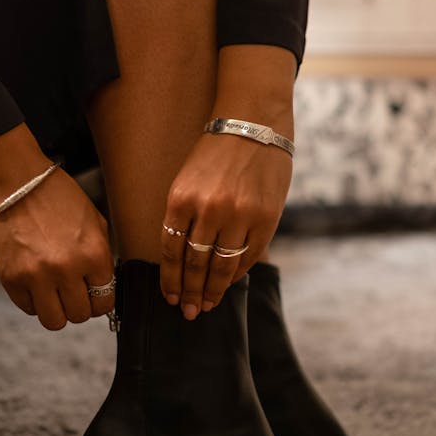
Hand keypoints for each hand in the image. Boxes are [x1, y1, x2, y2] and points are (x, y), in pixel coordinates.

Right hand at [0, 167, 115, 329]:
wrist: (14, 182)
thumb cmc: (56, 196)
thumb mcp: (94, 220)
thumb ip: (101, 256)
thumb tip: (104, 284)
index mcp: (92, 254)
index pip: (105, 300)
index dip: (101, 298)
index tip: (94, 293)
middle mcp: (66, 270)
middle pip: (80, 315)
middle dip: (80, 306)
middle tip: (74, 292)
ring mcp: (36, 277)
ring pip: (54, 321)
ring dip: (57, 310)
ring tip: (55, 293)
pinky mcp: (11, 279)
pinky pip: (28, 309)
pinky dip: (34, 301)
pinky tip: (36, 282)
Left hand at [160, 119, 292, 318]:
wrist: (253, 124)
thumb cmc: (217, 153)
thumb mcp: (188, 180)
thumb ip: (185, 217)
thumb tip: (183, 260)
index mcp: (182, 198)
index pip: (171, 251)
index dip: (170, 279)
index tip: (170, 297)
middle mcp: (209, 208)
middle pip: (195, 263)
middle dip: (190, 291)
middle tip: (188, 311)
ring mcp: (239, 214)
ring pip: (222, 265)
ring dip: (213, 289)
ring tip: (207, 304)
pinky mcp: (265, 217)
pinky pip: (248, 255)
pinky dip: (238, 272)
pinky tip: (230, 282)